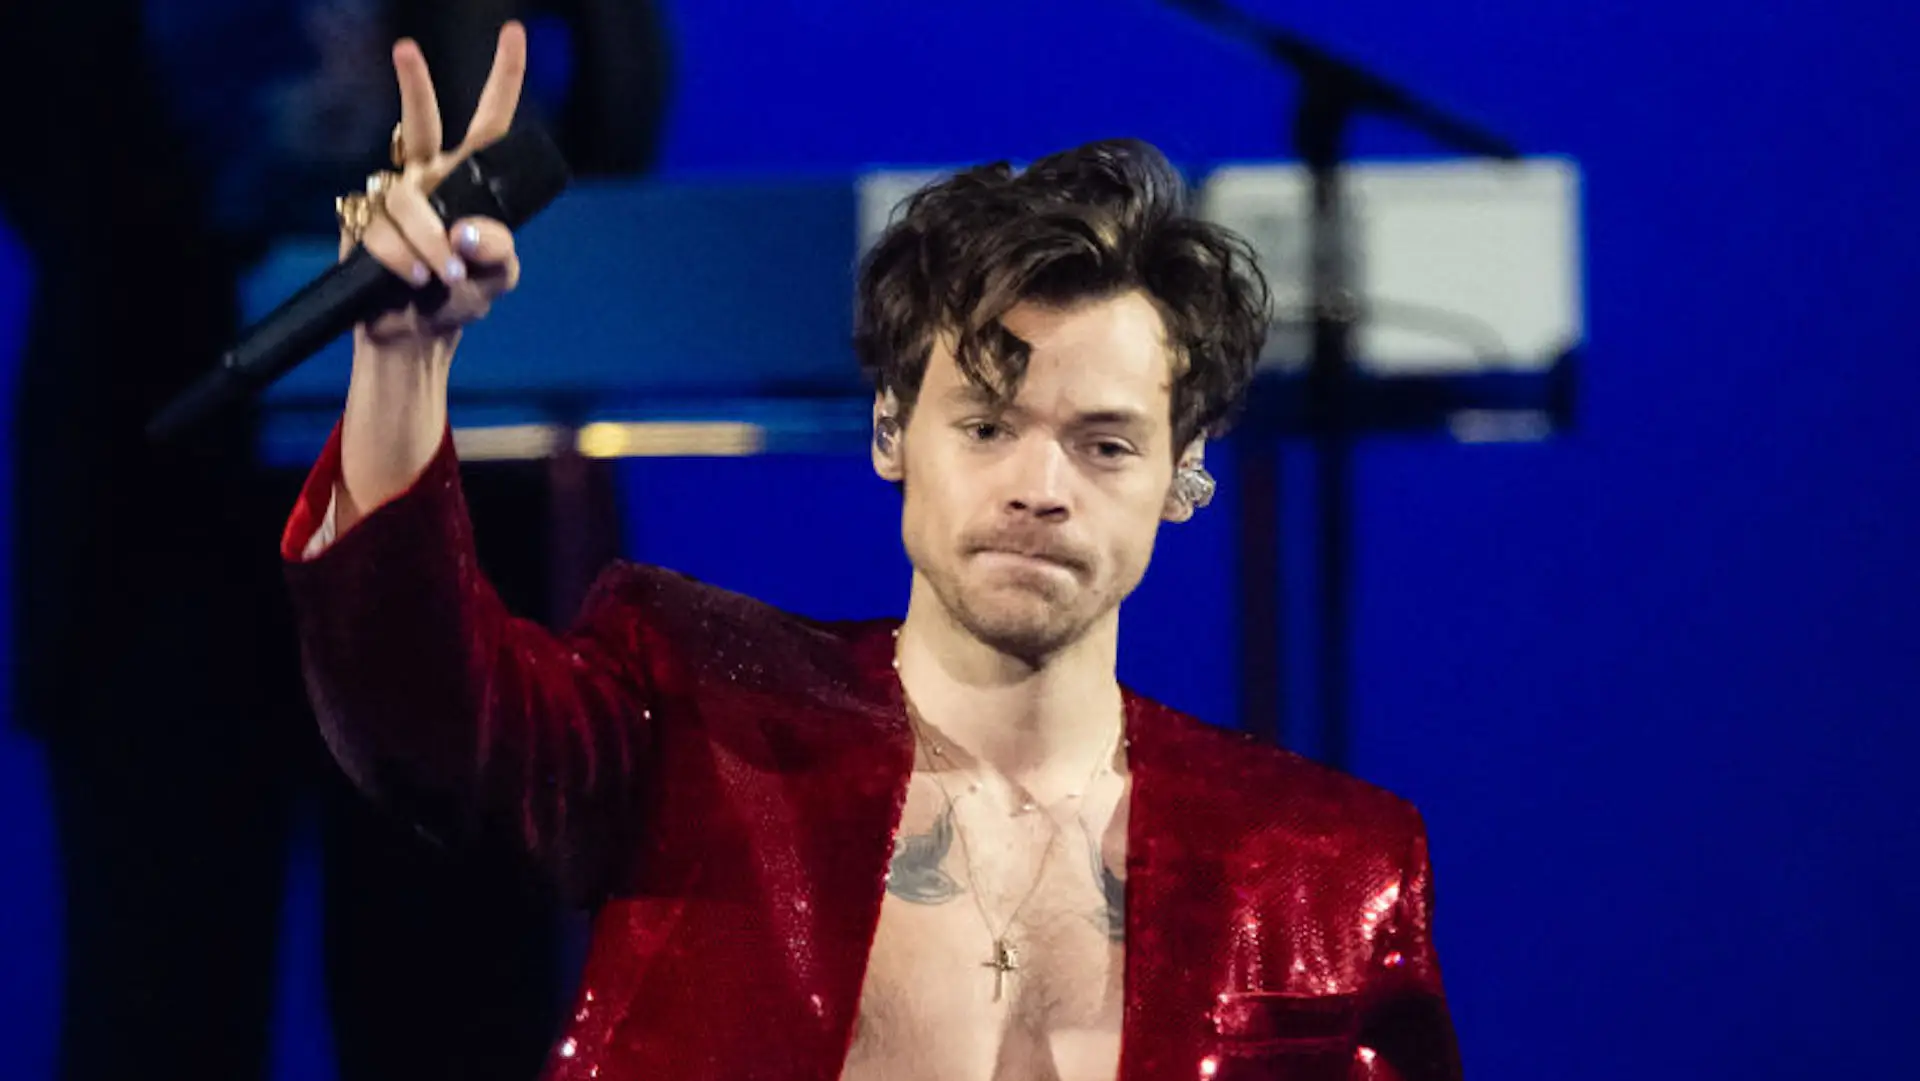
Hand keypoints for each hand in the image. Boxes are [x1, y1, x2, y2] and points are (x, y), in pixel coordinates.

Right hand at [349, 22, 526, 351]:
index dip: (504, 78)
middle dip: (414, 85)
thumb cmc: (461, 299)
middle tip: (406, 49)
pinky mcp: (359, 222)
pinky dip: (397, 257)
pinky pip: (376, 228)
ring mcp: (391, 198)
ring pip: (403, 197)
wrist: (415, 336)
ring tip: (438, 276)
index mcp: (469, 182)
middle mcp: (427, 178)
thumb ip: (497, 253)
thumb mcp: (497, 279)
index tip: (514, 31)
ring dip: (423, 239)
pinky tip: (410, 278)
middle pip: (418, 122)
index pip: (490, 123)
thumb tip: (465, 233)